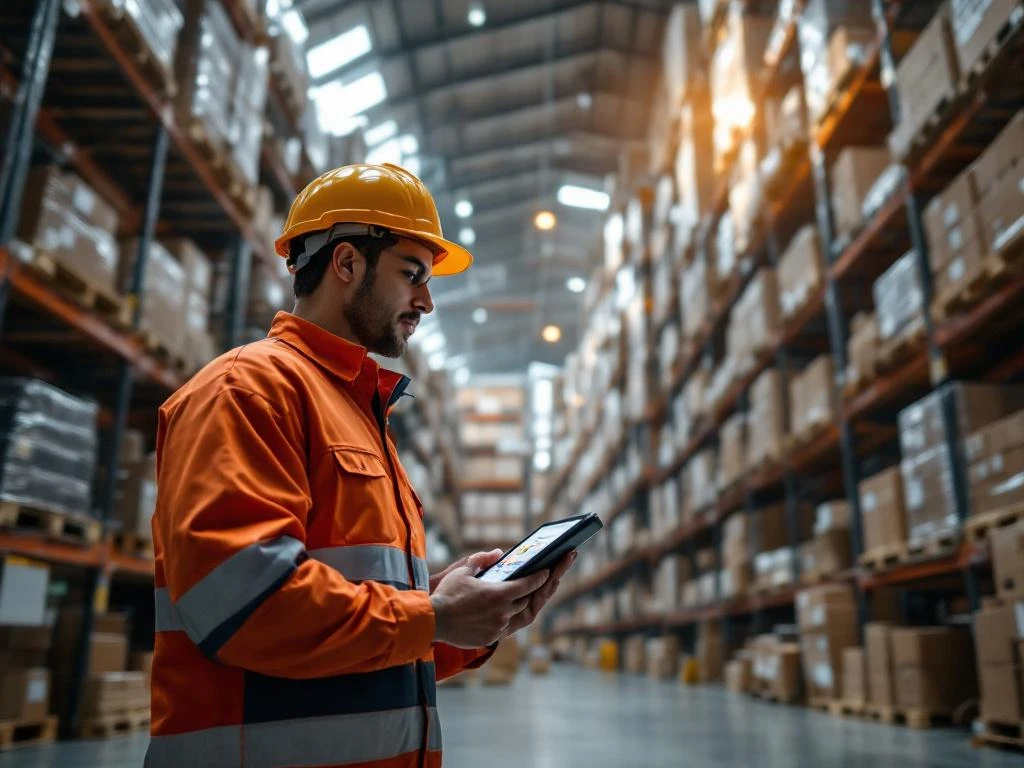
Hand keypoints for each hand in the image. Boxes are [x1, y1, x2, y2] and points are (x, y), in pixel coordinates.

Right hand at [430, 551, 549, 648]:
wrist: (433, 621)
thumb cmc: (447, 594)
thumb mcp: (463, 571)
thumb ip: (482, 559)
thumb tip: (498, 553)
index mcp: (499, 593)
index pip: (529, 584)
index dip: (540, 577)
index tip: (548, 572)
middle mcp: (503, 611)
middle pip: (526, 600)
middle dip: (532, 592)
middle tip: (538, 584)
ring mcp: (498, 626)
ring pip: (517, 615)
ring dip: (519, 606)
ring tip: (521, 597)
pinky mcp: (491, 638)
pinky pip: (506, 627)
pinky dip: (507, 618)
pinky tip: (504, 612)